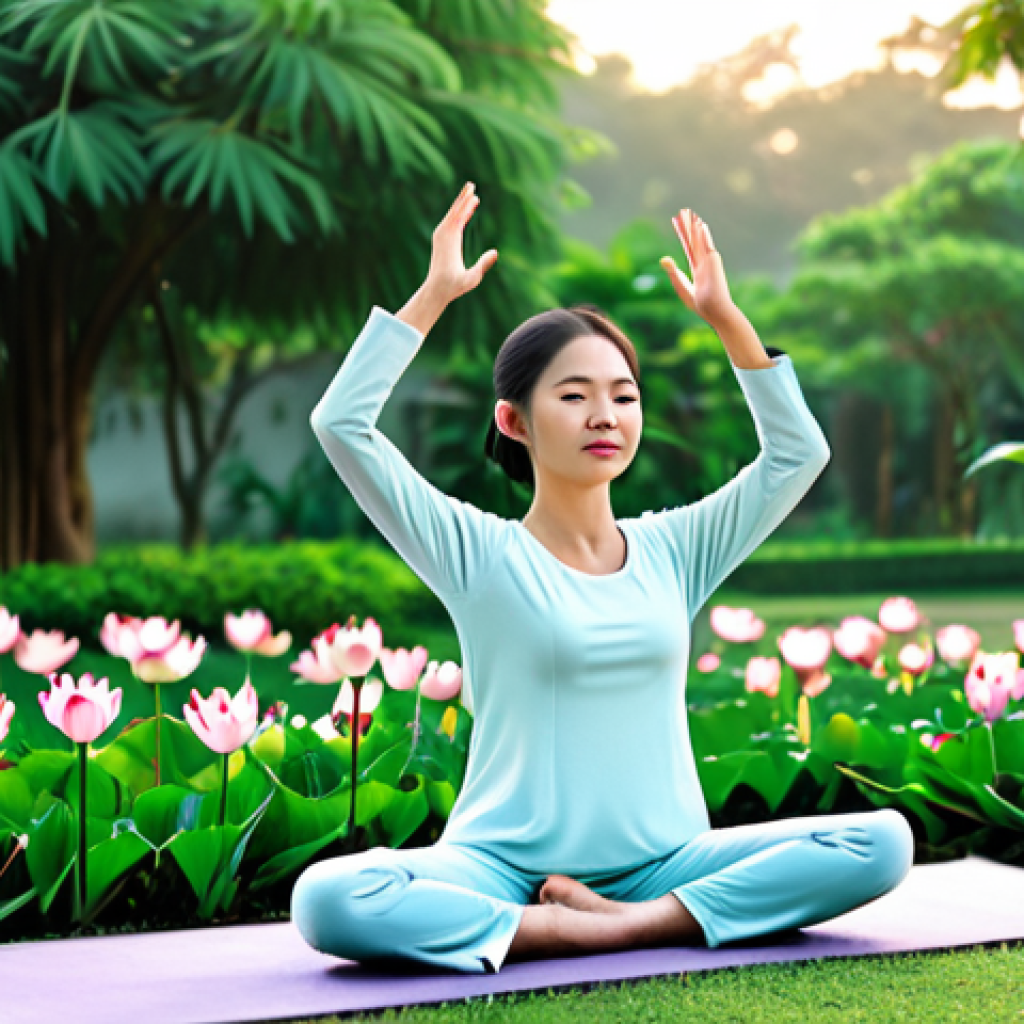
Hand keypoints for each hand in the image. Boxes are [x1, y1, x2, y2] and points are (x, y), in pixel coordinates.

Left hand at [426, 182, 498, 302]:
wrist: (435, 289)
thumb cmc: (453, 286)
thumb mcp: (471, 279)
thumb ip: (483, 265)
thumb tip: (495, 252)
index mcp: (450, 241)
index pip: (458, 217)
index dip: (466, 205)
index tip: (474, 195)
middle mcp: (443, 235)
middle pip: (454, 211)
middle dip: (463, 198)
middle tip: (471, 185)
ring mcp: (440, 236)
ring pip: (452, 215)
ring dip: (462, 203)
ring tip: (471, 193)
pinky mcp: (441, 239)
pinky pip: (451, 222)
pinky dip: (459, 213)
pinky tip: (466, 211)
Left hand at [661, 209, 736, 327]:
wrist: (713, 309)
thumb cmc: (699, 303)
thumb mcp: (681, 286)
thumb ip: (673, 272)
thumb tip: (664, 259)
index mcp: (698, 270)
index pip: (688, 249)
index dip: (683, 237)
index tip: (679, 225)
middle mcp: (704, 263)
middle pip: (693, 241)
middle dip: (688, 228)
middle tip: (683, 213)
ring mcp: (709, 261)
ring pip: (699, 240)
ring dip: (694, 227)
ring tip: (690, 214)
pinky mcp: (713, 261)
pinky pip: (707, 244)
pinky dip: (703, 235)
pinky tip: (700, 225)